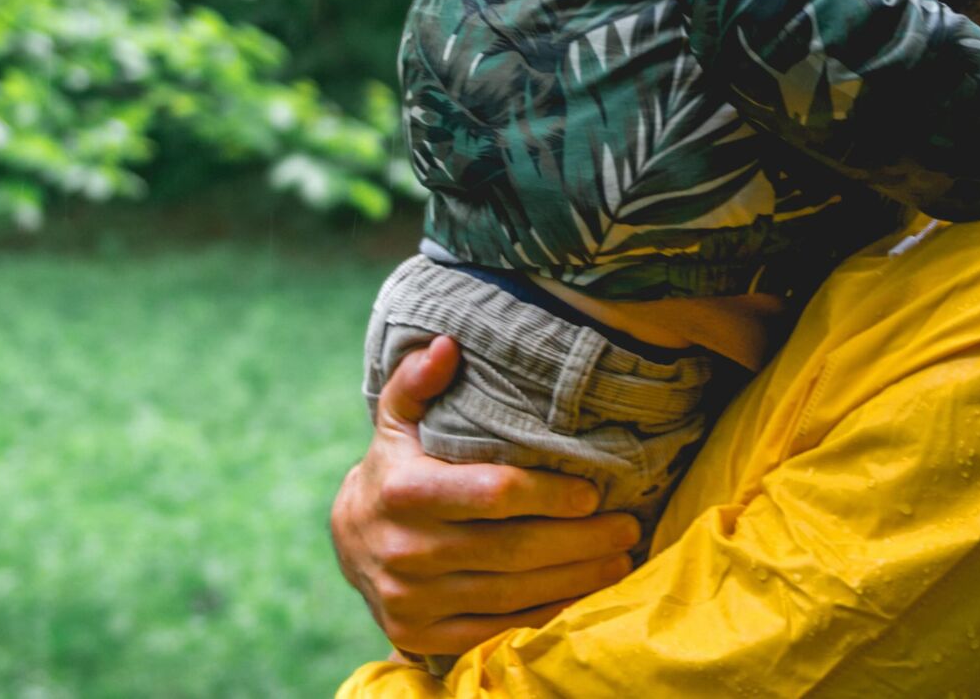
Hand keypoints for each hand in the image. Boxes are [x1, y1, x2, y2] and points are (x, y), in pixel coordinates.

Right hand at [330, 336, 642, 660]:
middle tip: (628, 528)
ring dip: (574, 580)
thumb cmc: (395, 467)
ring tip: (620, 561)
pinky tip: (580, 596)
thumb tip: (446, 345)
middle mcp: (406, 551)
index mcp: (405, 492)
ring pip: (510, 594)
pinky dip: (542, 615)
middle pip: (512, 550)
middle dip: (580, 541)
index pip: (493, 494)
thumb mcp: (398, 419)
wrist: (350, 541)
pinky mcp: (418, 635)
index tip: (594, 492)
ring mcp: (412, 600)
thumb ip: (419, 381)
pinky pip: (494, 630)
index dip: (549, 494)